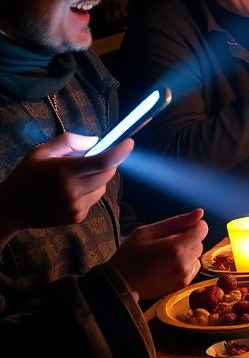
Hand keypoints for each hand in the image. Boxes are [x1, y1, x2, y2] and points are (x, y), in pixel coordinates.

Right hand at [0, 133, 132, 238]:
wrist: (11, 208)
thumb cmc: (27, 175)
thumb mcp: (41, 152)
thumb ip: (69, 142)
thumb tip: (96, 140)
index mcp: (64, 171)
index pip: (103, 161)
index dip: (120, 151)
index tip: (129, 142)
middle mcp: (73, 190)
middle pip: (108, 173)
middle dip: (108, 162)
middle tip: (93, 158)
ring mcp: (77, 206)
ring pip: (104, 186)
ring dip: (98, 178)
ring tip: (76, 177)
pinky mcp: (78, 217)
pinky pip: (95, 199)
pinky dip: (90, 191)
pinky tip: (71, 191)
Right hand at [108, 208, 207, 300]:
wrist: (120, 286)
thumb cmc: (129, 255)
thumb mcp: (147, 232)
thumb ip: (176, 221)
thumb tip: (200, 212)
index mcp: (176, 248)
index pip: (202, 229)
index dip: (192, 226)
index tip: (178, 229)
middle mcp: (185, 263)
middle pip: (199, 242)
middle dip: (187, 239)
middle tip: (166, 242)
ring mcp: (185, 276)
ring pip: (197, 255)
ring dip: (187, 251)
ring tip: (166, 254)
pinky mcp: (184, 284)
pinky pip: (193, 267)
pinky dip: (185, 262)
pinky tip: (168, 264)